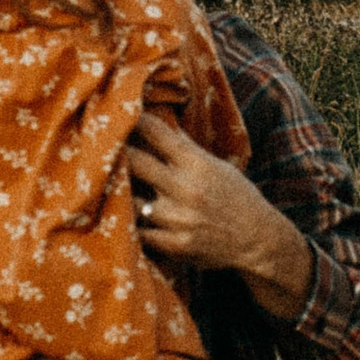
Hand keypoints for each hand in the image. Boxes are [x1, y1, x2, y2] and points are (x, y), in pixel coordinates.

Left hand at [126, 114, 313, 317]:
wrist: (259, 240)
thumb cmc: (238, 198)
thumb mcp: (218, 167)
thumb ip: (187, 149)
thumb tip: (161, 125)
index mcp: (197, 164)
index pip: (158, 134)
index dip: (136, 121)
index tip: (122, 114)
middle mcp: (186, 189)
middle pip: (135, 162)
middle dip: (116, 152)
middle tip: (100, 148)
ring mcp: (179, 219)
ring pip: (130, 200)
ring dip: (119, 192)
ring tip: (106, 185)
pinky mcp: (174, 245)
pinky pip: (139, 232)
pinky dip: (130, 224)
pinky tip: (122, 217)